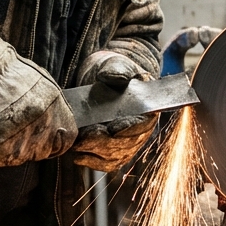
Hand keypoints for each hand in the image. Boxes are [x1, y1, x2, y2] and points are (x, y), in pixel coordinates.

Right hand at [0, 10, 75, 168]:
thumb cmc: (2, 72)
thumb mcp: (39, 81)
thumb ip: (53, 106)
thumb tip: (58, 124)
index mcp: (52, 104)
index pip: (67, 138)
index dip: (56, 142)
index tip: (46, 141)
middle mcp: (39, 122)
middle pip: (42, 152)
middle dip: (30, 147)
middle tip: (13, 132)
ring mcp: (17, 136)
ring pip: (18, 159)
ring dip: (8, 149)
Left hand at [69, 50, 157, 171]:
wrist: (101, 76)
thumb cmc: (111, 68)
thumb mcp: (113, 63)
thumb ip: (117, 68)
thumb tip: (114, 76)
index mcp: (146, 107)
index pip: (143, 124)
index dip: (129, 128)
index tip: (112, 129)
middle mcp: (140, 128)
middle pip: (128, 145)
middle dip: (106, 143)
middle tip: (86, 137)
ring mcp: (126, 141)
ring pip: (116, 157)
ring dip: (96, 153)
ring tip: (78, 144)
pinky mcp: (112, 148)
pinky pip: (106, 163)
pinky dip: (93, 162)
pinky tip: (79, 156)